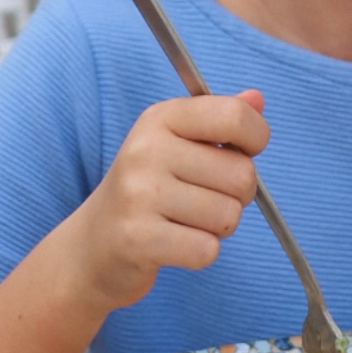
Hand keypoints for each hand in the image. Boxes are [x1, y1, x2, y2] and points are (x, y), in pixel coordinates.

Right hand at [64, 89, 268, 310]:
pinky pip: (207, 249)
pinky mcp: (137, 238)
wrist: (94, 244)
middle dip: (237, 195)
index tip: (240, 152)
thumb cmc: (148, 191)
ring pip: (228, 215)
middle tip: (204, 198)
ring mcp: (138, 194)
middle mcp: (146, 150)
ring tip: (185, 221)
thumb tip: (256, 99)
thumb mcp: (178, 143)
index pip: (233, 116)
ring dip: (217, 227)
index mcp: (160, 118)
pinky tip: (175, 243)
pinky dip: (201, 253)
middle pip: (242, 174)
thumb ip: (220, 120)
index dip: (255, 139)